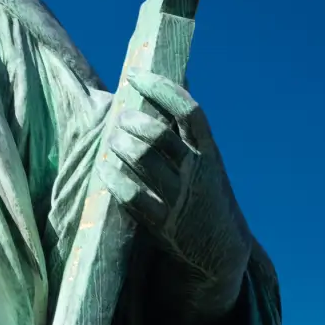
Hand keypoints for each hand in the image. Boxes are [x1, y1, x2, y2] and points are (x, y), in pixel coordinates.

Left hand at [103, 73, 252, 324]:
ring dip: (118, 144)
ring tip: (111, 139)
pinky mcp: (162, 223)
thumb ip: (187, 128)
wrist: (221, 249)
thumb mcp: (206, 159)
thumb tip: (173, 77)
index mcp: (210, 152)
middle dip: (131, 121)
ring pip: (140, 160)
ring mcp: (180, 198)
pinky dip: (112, 176)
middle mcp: (198, 172)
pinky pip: (130, 194)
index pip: (189, 111)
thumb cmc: (206, 192)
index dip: (161, 89)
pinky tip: (103, 166)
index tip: (136, 75)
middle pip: (157, 135)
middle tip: (120, 117)